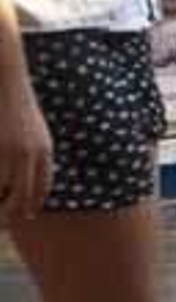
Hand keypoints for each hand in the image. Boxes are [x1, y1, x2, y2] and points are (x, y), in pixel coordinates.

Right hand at [0, 83, 52, 224]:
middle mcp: (30, 156)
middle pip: (21, 200)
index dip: (30, 206)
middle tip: (2, 222)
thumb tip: (22, 179)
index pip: (41, 190)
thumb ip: (32, 153)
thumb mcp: (33, 130)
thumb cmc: (15, 104)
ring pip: (2, 194)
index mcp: (44, 151)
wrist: (5, 79)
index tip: (22, 215)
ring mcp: (9, 154)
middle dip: (9, 215)